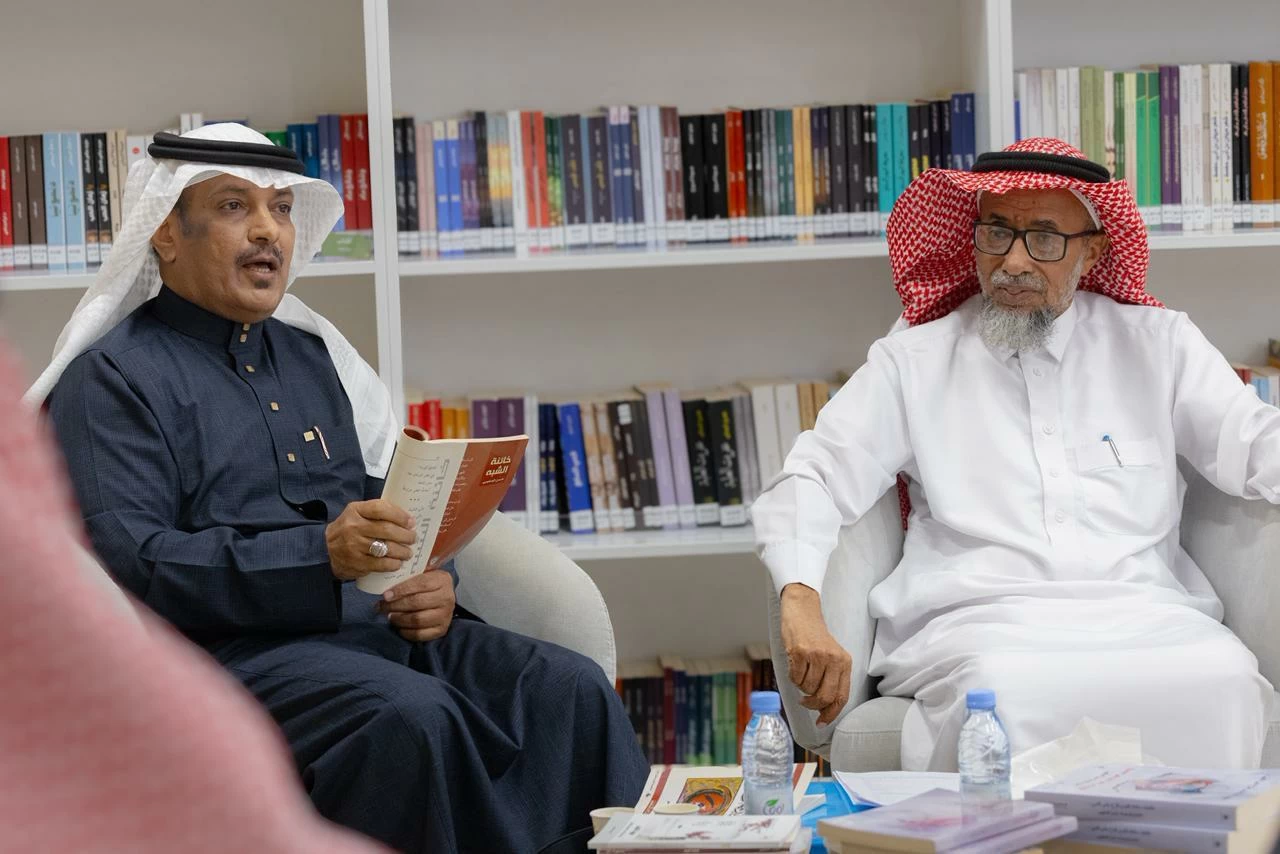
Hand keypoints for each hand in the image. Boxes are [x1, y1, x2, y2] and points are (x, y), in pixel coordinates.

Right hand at [325, 499, 415, 581]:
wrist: (324, 549)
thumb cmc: (348, 529)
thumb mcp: (357, 514)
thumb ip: (377, 513)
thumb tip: (406, 519)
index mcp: (355, 510)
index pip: (380, 508)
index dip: (399, 515)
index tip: (411, 522)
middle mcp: (353, 527)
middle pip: (386, 529)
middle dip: (405, 535)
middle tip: (412, 538)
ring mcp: (354, 546)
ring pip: (386, 548)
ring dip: (402, 551)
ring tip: (408, 552)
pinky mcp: (356, 563)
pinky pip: (380, 564)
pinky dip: (393, 564)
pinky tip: (397, 563)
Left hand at [377, 568, 455, 641]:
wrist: (445, 599)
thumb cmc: (429, 585)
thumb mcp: (424, 574)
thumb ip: (410, 576)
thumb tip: (388, 583)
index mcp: (442, 580)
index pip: (421, 584)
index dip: (401, 590)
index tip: (386, 595)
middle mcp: (446, 598)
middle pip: (417, 602)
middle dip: (395, 605)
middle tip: (382, 606)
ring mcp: (445, 616)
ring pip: (417, 620)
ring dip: (399, 619)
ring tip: (390, 616)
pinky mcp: (441, 630)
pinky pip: (420, 634)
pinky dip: (406, 632)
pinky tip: (399, 626)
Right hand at [780, 583, 851, 725]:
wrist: (802, 612)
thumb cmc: (815, 638)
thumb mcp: (832, 657)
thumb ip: (832, 679)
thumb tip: (824, 709)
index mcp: (845, 663)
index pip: (841, 696)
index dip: (831, 713)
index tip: (821, 722)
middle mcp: (834, 659)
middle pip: (824, 696)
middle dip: (813, 704)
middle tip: (805, 701)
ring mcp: (817, 655)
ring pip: (807, 688)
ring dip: (801, 686)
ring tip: (802, 672)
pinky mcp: (800, 652)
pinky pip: (795, 678)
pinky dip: (792, 676)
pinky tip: (795, 665)